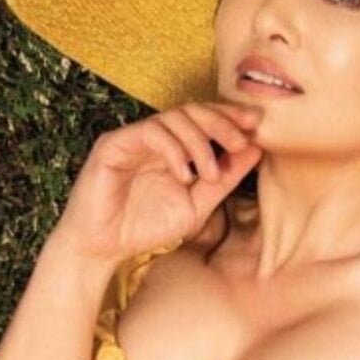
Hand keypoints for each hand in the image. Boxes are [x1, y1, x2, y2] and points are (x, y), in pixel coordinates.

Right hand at [49, 101, 263, 267]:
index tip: (256, 126)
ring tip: (210, 174)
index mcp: (173, 146)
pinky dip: (173, 150)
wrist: (103, 249)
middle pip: (192, 110)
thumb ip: (225, 178)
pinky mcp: (113, 145)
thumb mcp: (198, 204)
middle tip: (241, 142)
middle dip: (221, 122)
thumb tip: (257, 149)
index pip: (204, 118)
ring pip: (173, 118)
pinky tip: (185, 174)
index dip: (229, 117)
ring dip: (200, 142)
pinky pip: (150, 132)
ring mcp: (132, 138)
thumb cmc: (146, 227)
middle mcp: (153, 137)